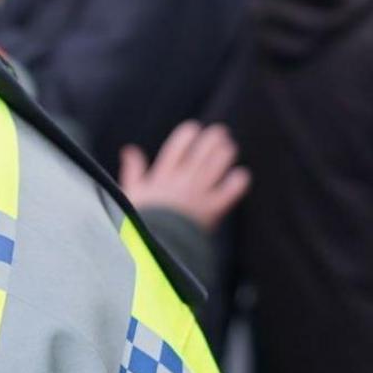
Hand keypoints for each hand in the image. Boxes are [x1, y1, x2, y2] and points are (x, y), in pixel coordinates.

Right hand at [119, 120, 251, 230]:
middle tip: (220, 132)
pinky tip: (242, 175)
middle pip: (199, 155)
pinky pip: (227, 193)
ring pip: (214, 169)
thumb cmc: (140, 221)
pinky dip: (236, 184)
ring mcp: (198, 196)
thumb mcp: (130, 194)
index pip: (175, 150)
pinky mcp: (211, 211)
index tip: (194, 127)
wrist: (153, 245)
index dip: (186, 136)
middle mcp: (182, 182)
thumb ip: (133, 171)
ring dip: (223, 156)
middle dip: (210, 142)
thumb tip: (129, 149)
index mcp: (162, 178)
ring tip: (230, 147)